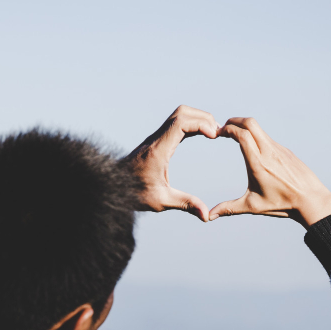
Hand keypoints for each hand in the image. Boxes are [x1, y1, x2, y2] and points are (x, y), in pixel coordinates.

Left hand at [123, 106, 219, 221]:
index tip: (214, 136)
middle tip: (217, 133)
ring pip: (179, 114)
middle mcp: (157, 139)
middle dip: (203, 118)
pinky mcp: (157, 140)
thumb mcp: (161, 201)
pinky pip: (176, 123)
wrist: (113, 187)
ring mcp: (156, 137)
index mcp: (158, 150)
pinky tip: (202, 135)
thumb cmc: (134, 193)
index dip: (201, 124)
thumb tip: (206, 216)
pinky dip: (191, 124)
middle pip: (182, 113)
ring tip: (212, 133)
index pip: (181, 123)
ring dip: (197, 119)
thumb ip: (185, 204)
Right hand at [210, 117, 330, 226]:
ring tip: (236, 136)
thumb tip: (209, 216)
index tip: (219, 133)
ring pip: (260, 129)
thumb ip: (229, 208)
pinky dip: (257, 137)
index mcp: (258, 163)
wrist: (311, 200)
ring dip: (246, 128)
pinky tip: (254, 148)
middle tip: (224, 128)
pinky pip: (268, 139)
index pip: (242, 135)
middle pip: (250, 123)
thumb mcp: (252, 206)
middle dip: (235, 121)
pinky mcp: (286, 151)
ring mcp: (279, 149)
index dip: (228, 129)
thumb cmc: (282, 204)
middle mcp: (269, 152)